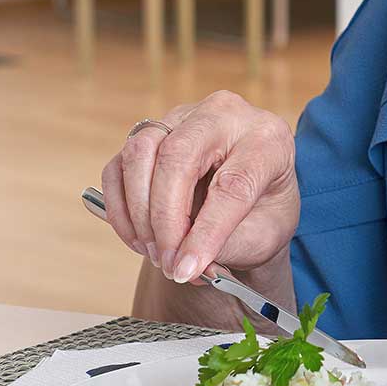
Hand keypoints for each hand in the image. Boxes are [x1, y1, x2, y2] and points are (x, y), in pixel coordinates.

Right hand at [97, 90, 300, 284]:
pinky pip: (119, 166)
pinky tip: (139, 239)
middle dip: (165, 218)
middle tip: (168, 262)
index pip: (233, 183)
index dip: (207, 232)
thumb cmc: (263, 212)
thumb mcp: (264, 236)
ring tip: (155, 252)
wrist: (251, 194)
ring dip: (140, 211)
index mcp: (267, 138)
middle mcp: (223, 115)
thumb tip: (185, 266)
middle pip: (178, 156)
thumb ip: (226, 249)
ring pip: (141, 152)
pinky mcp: (149, 132)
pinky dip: (121, 208)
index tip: (188, 270)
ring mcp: (181, 117)